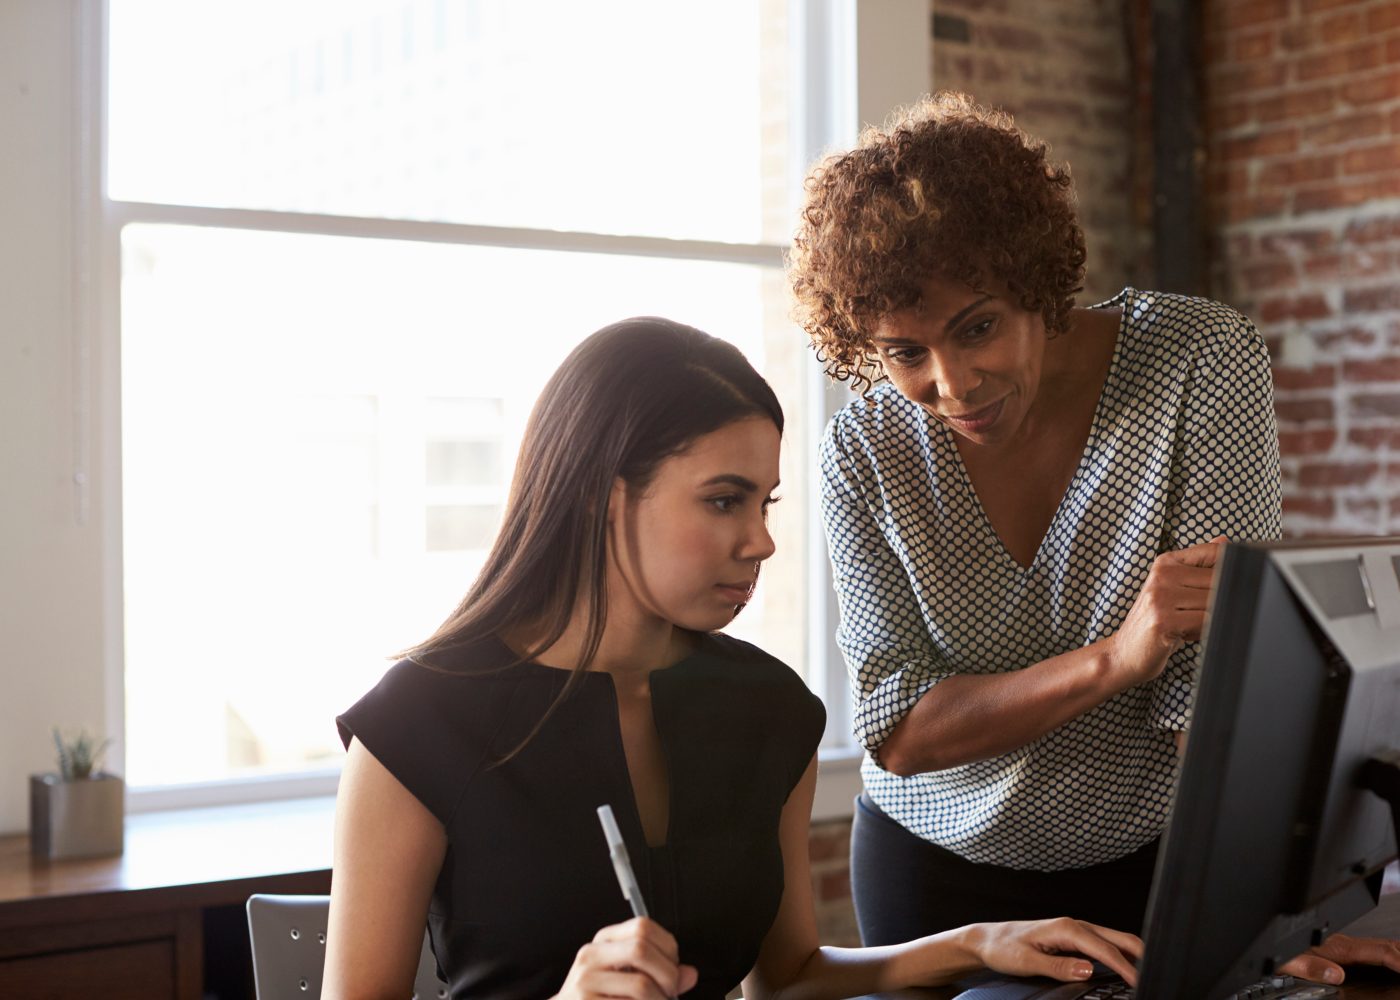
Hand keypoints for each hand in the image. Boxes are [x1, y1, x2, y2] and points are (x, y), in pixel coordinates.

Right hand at [551, 917, 697, 998]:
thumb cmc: (600, 998)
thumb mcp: (626, 978)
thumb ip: (658, 974)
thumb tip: (690, 974)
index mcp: (604, 942)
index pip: (642, 926)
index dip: (667, 947)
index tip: (674, 968)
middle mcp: (591, 956)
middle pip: (641, 949)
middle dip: (667, 974)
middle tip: (671, 992)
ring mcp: (585, 981)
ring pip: (640, 984)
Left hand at [964, 917, 1143, 986]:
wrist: (988, 940)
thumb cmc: (1004, 948)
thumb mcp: (1026, 961)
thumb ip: (1058, 966)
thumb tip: (1088, 970)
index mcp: (1066, 928)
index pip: (1106, 949)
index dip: (1126, 967)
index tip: (1140, 982)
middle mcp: (1075, 925)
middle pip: (1120, 938)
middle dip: (1142, 955)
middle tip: (1157, 976)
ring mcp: (1077, 931)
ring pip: (1115, 940)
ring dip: (1134, 955)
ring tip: (1148, 974)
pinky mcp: (1075, 938)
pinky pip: (1105, 945)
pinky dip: (1121, 955)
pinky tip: (1128, 968)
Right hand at [1105, 536, 1226, 688]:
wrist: (1125, 652)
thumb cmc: (1154, 622)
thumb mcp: (1172, 589)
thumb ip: (1198, 566)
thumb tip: (1225, 542)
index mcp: (1166, 563)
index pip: (1214, 554)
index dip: (1228, 572)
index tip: (1219, 589)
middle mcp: (1162, 576)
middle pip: (1219, 580)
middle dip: (1218, 601)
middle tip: (1197, 615)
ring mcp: (1161, 597)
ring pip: (1214, 602)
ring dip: (1210, 619)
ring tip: (1189, 625)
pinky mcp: (1164, 620)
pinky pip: (1206, 621)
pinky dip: (1203, 631)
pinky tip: (1185, 634)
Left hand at [1278, 932, 1399, 985]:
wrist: (1266, 946)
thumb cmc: (1278, 954)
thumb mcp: (1289, 962)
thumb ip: (1312, 967)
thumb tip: (1336, 974)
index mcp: (1338, 948)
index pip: (1380, 952)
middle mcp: (1343, 945)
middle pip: (1385, 946)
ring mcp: (1343, 947)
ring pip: (1380, 948)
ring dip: (1399, 954)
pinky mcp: (1340, 952)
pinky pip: (1372, 954)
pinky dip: (1389, 957)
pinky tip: (1393, 965)